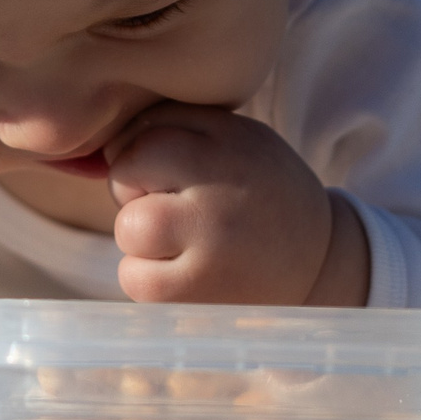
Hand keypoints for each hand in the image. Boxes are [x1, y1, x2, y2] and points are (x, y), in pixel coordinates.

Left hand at [104, 103, 367, 306]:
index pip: (146, 128)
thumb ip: (178, 126)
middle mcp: (220, 191)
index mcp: (230, 144)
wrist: (318, 263)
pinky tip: (182, 271)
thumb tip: (102, 148)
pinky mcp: (197, 294)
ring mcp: (209, 246)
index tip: (166, 169)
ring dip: (140, 236)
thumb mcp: (238, 138)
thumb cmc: (258, 193)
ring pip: (127, 228)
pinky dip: (146, 276)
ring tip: (182, 240)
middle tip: (171, 204)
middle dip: (133, 186)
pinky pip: (133, 277)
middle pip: (127, 172)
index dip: (141, 148)